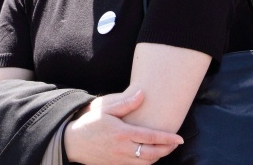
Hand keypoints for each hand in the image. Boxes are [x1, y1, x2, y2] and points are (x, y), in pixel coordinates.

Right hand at [63, 90, 183, 164]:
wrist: (73, 142)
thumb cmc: (90, 123)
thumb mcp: (105, 109)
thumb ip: (125, 103)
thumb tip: (142, 95)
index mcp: (122, 133)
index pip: (150, 138)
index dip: (167, 139)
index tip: (179, 138)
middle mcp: (123, 149)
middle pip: (152, 153)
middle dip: (167, 149)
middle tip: (176, 144)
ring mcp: (120, 160)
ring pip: (146, 163)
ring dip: (159, 157)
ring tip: (166, 148)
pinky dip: (147, 163)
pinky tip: (151, 155)